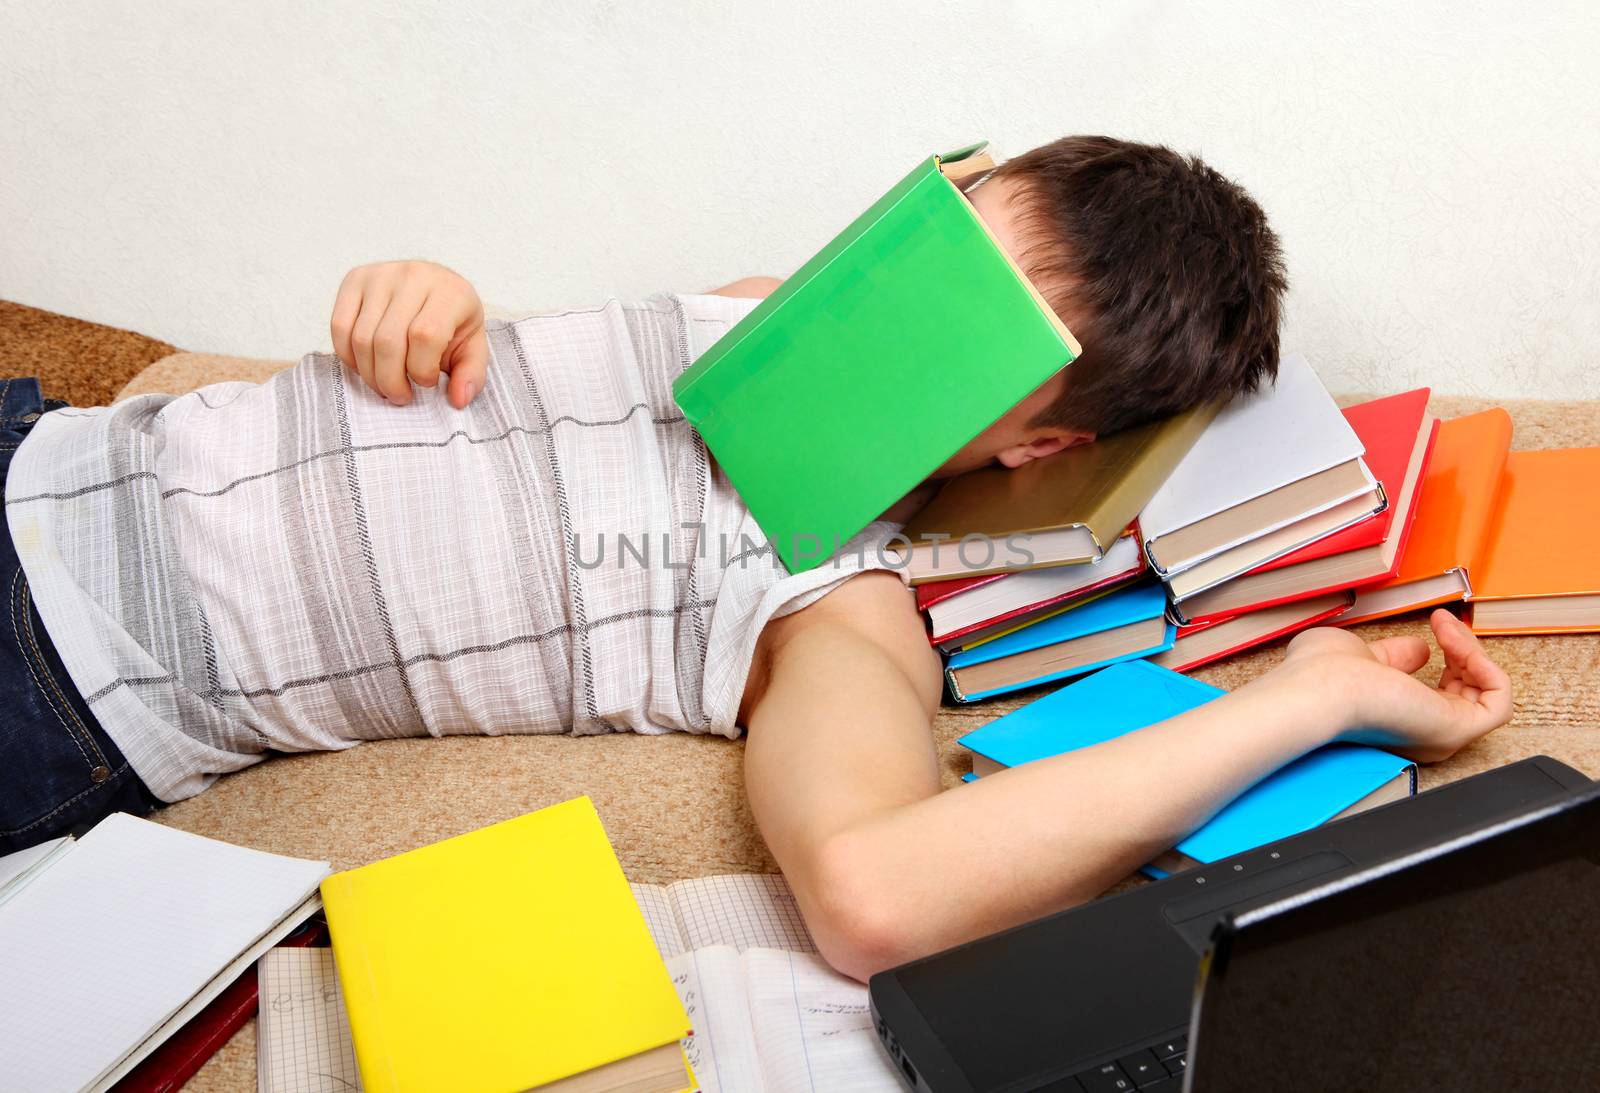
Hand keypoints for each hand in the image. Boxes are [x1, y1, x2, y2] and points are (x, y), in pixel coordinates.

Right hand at [330, 261, 488, 408]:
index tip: (427, 383)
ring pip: (361, 338)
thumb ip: (471, 376)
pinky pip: (339, 326)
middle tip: (400, 396)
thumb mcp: (473, 348)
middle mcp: (414, 276)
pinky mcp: (355, 279)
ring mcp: (381, 274)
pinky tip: (367, 366)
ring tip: (385, 384)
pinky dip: (349, 357)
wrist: (436, 288)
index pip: (425, 335)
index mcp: (450, 291)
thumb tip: (458, 400)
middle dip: (391, 380)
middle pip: (388, 341)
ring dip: (370, 374)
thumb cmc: (454, 322)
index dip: (422, 369)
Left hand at [1277, 609, 1512, 763]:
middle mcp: (1421, 732)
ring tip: (1448, 626)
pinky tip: (1460, 644)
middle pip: (1468, 692)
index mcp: (1397, 718)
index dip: (1447, 655)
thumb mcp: (1364, 656)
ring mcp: (1440, 734)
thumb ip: (1395, 656)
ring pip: (1484, 694)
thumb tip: (1421, 649)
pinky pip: (1498, 703)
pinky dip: (1489, 668)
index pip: (1441, 692)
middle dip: (1463, 650)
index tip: (1435, 623)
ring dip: (1472, 652)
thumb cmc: (1321, 674)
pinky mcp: (1457, 730)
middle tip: (1444, 621)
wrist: (1318, 689)